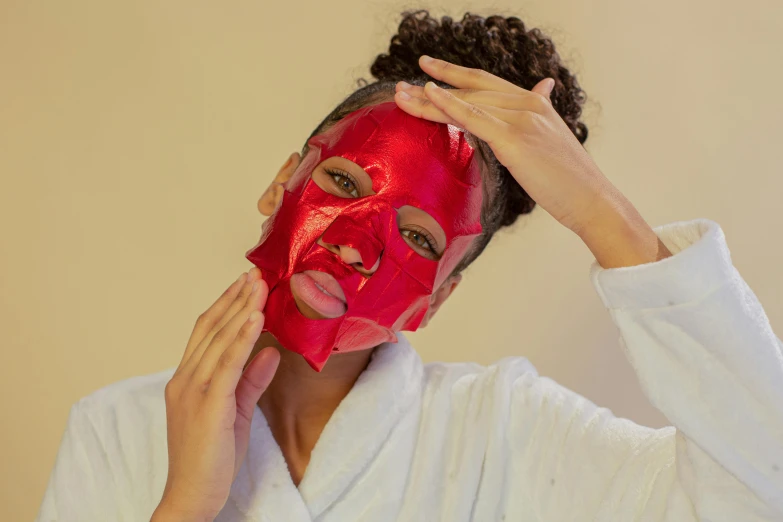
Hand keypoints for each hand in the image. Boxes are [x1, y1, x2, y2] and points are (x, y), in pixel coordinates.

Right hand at [153, 268, 279, 520]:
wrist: (192, 496)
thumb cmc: (211, 458)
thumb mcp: (236, 412)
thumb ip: (251, 380)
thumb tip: (270, 349)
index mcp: (188, 379)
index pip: (206, 331)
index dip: (226, 304)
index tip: (245, 282)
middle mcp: (186, 379)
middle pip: (211, 328)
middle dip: (235, 297)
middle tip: (256, 271)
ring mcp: (193, 391)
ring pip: (218, 340)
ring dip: (240, 308)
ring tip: (259, 284)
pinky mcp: (207, 406)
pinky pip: (227, 365)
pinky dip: (241, 338)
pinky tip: (255, 318)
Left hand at [393, 55, 629, 236]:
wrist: (591, 200)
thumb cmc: (570, 178)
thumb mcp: (554, 136)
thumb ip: (542, 109)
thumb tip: (544, 86)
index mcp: (534, 102)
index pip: (486, 82)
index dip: (455, 74)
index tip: (428, 69)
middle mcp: (527, 104)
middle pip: (470, 89)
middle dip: (433, 86)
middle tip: (400, 85)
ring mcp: (522, 120)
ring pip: (466, 102)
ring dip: (429, 97)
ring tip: (401, 94)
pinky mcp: (515, 141)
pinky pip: (474, 117)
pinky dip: (450, 104)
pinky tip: (430, 96)